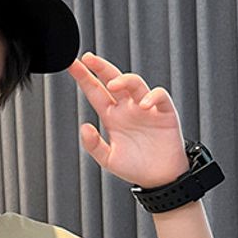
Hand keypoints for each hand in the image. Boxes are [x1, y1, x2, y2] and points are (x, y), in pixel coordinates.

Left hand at [67, 52, 187, 188]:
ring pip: (135, 84)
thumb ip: (94, 145)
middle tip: (88, 59)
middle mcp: (128, 108)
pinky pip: (159, 96)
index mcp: (112, 117)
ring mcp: (146, 108)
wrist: (159, 178)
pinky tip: (144, 105)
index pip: (96, 92)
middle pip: (114, 80)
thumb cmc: (136, 167)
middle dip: (101, 68)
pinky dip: (152, 96)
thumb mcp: (109, 160)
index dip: (84, 78)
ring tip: (113, 84)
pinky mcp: (164, 112)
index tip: (72, 65)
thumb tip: (84, 127)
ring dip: (124, 80)